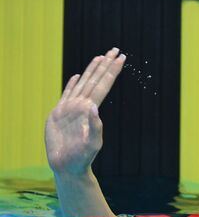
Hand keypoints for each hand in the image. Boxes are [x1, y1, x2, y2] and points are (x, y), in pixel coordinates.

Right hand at [45, 48, 125, 175]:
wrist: (67, 166)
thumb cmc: (82, 158)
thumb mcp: (92, 143)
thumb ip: (95, 126)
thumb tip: (93, 106)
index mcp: (91, 110)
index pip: (104, 85)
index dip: (112, 71)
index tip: (121, 57)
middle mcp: (82, 106)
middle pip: (96, 80)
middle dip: (106, 64)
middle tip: (115, 49)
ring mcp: (70, 108)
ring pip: (83, 83)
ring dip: (92, 70)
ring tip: (100, 57)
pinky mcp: (58, 114)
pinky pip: (66, 94)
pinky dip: (71, 84)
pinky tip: (76, 76)